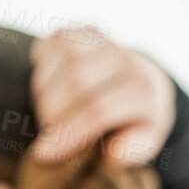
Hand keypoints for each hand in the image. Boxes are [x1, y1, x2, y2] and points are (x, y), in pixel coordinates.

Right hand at [30, 27, 173, 166]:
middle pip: (77, 82)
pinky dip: (43, 65)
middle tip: (47, 134)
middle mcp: (129, 63)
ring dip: (45, 91)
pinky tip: (49, 85)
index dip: (67, 133)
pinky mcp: (86, 32)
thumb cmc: (131, 125)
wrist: (139, 88)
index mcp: (145, 94)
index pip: (98, 110)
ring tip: (50, 111)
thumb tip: (112, 152)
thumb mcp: (138, 147)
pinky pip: (54, 42)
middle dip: (52, 113)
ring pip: (64, 60)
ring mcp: (109, 44)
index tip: (43, 156)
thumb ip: (130, 153)